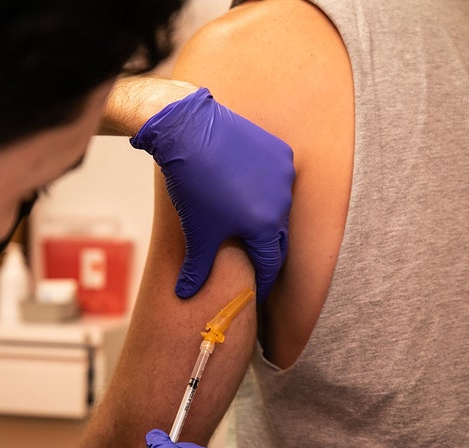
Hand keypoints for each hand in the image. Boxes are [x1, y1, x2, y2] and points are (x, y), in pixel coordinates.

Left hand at [130, 88, 294, 301]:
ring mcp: (284, 173)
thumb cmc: (194, 186)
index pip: (271, 262)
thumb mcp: (196, 232)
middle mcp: (283, 201)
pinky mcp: (279, 151)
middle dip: (267, 250)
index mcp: (266, 226)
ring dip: (266, 216)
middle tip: (255, 260)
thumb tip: (184, 294)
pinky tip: (248, 187)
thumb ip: (197, 268)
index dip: (264, 279)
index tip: (259, 289)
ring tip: (248, 220)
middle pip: (278, 235)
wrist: (190, 133)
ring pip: (279, 205)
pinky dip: (266, 186)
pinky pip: (277, 177)